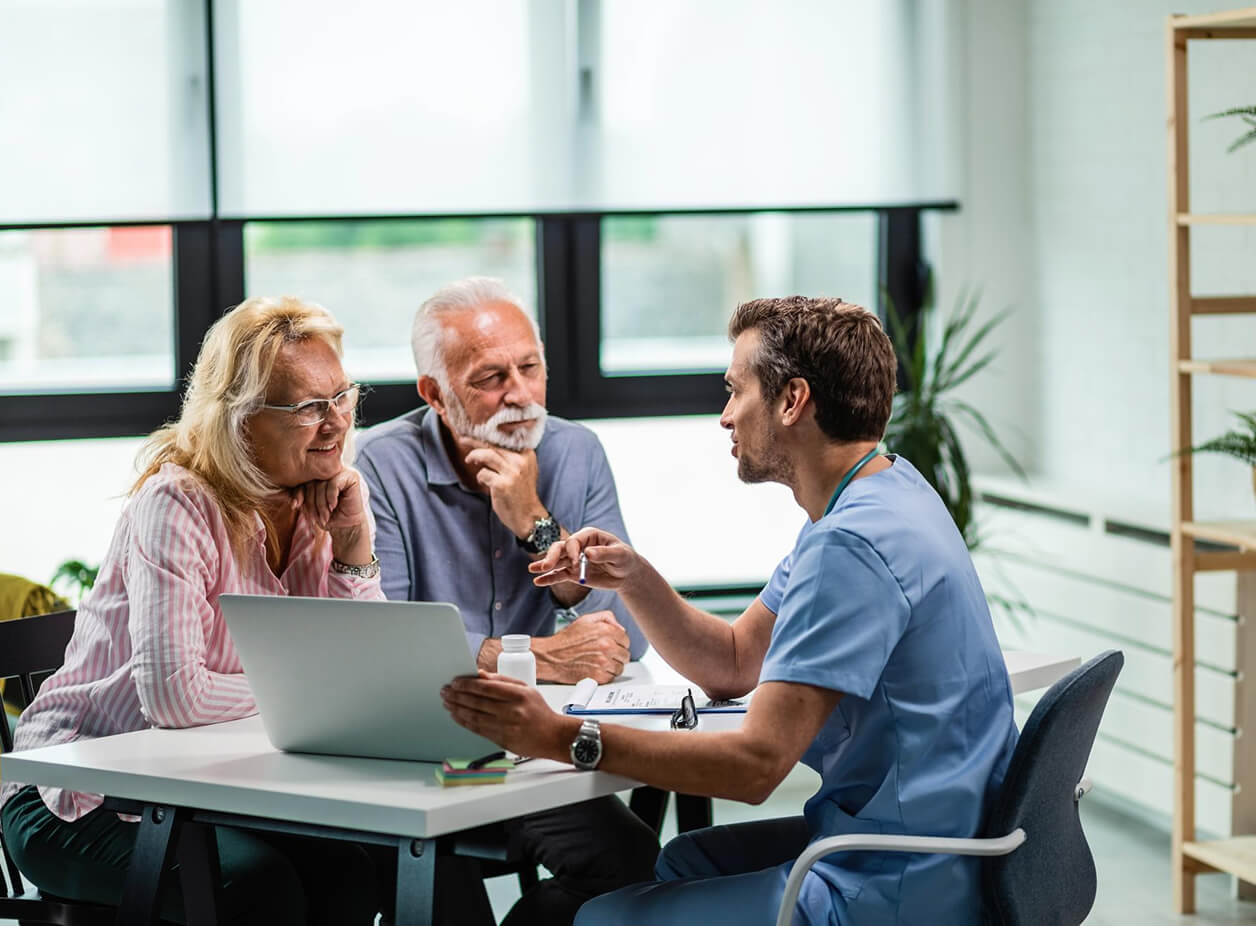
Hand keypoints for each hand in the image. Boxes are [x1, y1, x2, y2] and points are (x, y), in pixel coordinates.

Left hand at [300, 468, 370, 563]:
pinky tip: (333, 506)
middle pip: (311, 482)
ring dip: (321, 504)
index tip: (295, 506)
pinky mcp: (351, 476)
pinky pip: (334, 484)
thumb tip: (288, 498)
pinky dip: (331, 497)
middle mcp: (328, 471)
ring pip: (322, 485)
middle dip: (310, 503)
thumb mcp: (309, 507)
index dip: (297, 493)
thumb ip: (299, 499)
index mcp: (317, 475)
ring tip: (325, 517)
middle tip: (314, 518)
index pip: (302, 480)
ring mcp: (340, 472)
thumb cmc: (328, 517)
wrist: (346, 526)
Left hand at [442, 671, 574, 760]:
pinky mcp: (502, 740)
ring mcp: (506, 727)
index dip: (467, 684)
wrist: (553, 736)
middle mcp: (511, 711)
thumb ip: (502, 681)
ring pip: (474, 717)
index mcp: (518, 695)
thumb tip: (480, 675)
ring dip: (457, 709)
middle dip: (457, 695)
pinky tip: (457, 716)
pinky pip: (478, 730)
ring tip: (447, 702)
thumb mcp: (526, 689)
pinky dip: (464, 722)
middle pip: (477, 702)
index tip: (455, 681)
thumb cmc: (539, 711)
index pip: (486, 687)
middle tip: (446, 691)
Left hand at [463, 443, 545, 539]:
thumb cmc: (522, 493)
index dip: (489, 435)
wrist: (528, 515)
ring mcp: (512, 473)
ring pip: (487, 455)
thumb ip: (511, 458)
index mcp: (527, 455)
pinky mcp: (502, 484)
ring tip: (469, 460)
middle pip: (493, 445)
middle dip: (475, 442)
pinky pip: (483, 473)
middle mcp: (521, 461)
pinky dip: (480, 476)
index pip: (505, 439)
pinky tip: (482, 481)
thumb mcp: (523, 470)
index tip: (476, 433)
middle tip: (463, 439)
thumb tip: (490, 445)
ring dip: (474, 456)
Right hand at [529, 527, 642, 592]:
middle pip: (560, 548)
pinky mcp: (574, 573)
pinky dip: (549, 578)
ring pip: (557, 561)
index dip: (572, 551)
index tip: (576, 564)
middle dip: (552, 556)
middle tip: (545, 566)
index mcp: (589, 535)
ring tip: (532, 570)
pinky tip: (538, 581)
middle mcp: (579, 546)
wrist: (627, 574)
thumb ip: (604, 553)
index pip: (574, 541)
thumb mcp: (620, 555)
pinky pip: (559, 575)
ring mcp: (574, 560)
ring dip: (545, 566)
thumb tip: (588, 553)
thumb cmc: (625, 559)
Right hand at [532, 611, 629, 683]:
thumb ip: (606, 617)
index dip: (619, 643)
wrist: (551, 656)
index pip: (626, 640)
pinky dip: (605, 675)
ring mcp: (603, 662)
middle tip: (606, 655)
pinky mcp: (598, 676)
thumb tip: (620, 627)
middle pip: (625, 655)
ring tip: (600, 662)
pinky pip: (611, 677)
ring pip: (620, 667)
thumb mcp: (585, 620)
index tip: (613, 645)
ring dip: (612, 666)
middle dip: (617, 655)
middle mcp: (606, 646)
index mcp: (605, 630)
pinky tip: (596, 669)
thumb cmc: (566, 640)